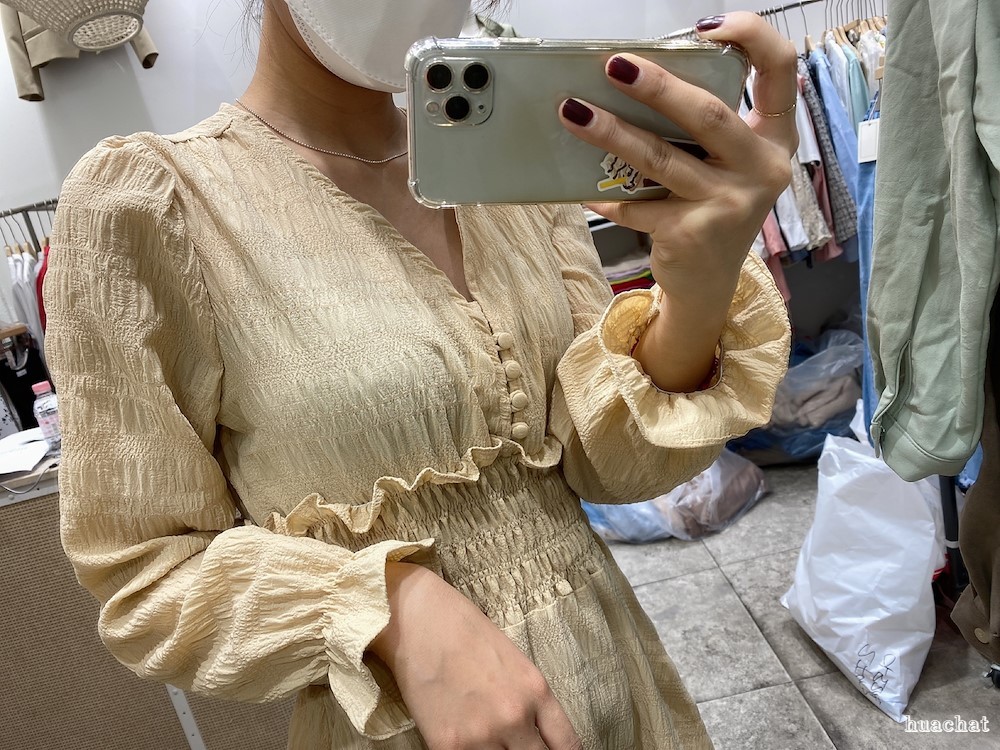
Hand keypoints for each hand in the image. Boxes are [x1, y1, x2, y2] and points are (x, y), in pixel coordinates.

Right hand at [370, 562, 581, 749]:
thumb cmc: (465, 632)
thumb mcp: (515, 662)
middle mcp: (515, 716)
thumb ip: (529, 701)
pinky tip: (467, 746)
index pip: (568, 745)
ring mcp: (482, 735)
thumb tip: (535, 734)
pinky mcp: (447, 746)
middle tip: (518, 748)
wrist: (418, 619)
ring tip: (491, 744)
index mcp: (536, 691)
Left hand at [558, 12, 797, 391]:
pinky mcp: (691, 233)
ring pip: (660, 157)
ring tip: (573, 111)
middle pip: (707, 114)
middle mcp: (760, 170)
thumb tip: (637, 77)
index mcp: (773, 140)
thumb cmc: (712, 210)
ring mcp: (727, 204)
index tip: (707, 25)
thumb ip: (706, 128)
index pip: (780, 70)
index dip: (750, 36)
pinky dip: (606, 195)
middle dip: (657, 86)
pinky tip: (581, 188)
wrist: (709, 284)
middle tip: (614, 65)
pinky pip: (636, 205)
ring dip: (611, 132)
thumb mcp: (727, 166)